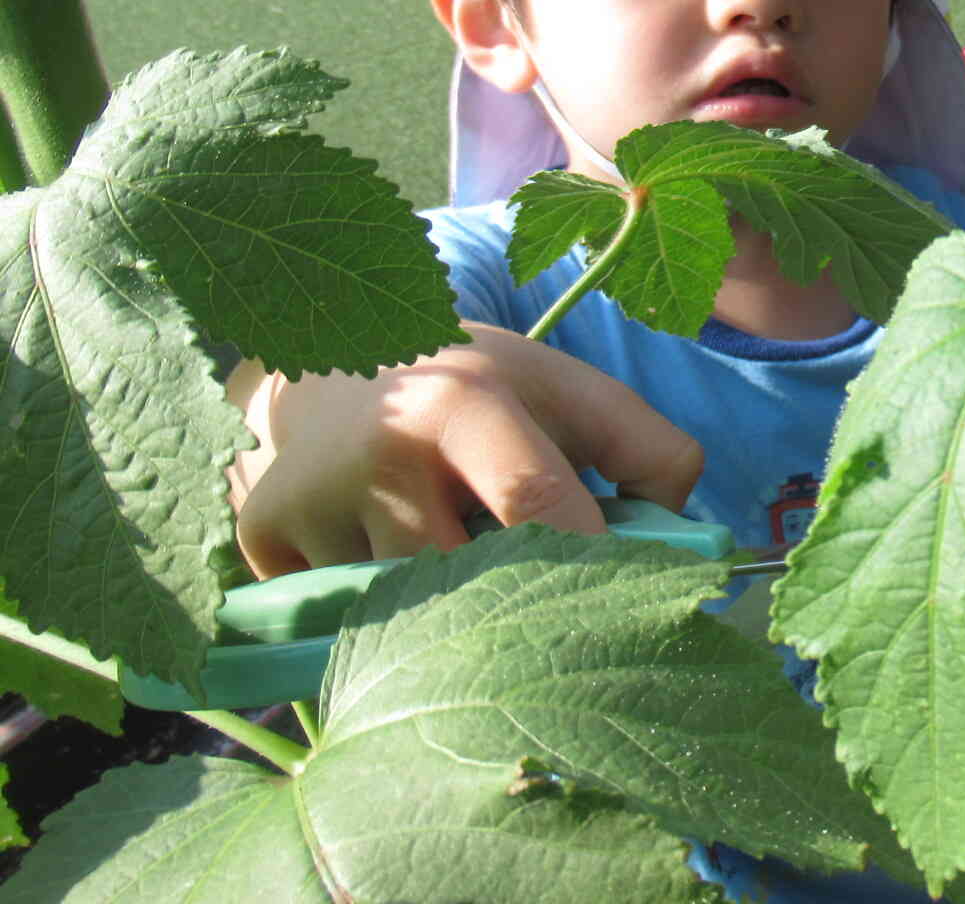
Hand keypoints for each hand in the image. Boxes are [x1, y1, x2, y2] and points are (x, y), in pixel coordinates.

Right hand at [230, 323, 704, 577]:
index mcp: (469, 401)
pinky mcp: (263, 540)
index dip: (588, 568)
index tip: (622, 608)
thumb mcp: (564, 389)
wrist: (326, 356)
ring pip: (412, 616)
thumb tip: (686, 540)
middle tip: (535, 608)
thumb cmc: (473, 387)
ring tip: (448, 565)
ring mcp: (316, 498)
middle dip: (514, 606)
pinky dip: (372, 614)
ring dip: (442, 614)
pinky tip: (375, 557)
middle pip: (475, 582)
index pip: (540, 506)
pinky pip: (339, 622)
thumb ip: (645, 448)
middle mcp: (385, 448)